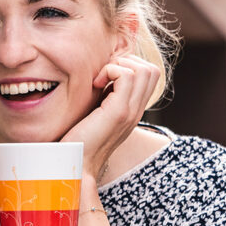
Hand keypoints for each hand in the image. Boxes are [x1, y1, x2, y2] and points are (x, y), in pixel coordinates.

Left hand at [60, 55, 160, 179]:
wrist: (74, 164)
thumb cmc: (76, 139)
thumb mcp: (95, 113)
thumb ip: (104, 96)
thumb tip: (100, 75)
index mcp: (132, 110)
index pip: (149, 75)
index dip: (129, 65)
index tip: (105, 77)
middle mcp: (137, 110)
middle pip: (152, 70)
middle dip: (126, 61)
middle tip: (103, 75)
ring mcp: (131, 111)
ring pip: (144, 69)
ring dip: (118, 65)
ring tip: (99, 80)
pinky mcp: (119, 112)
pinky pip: (126, 75)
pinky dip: (110, 71)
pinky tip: (95, 85)